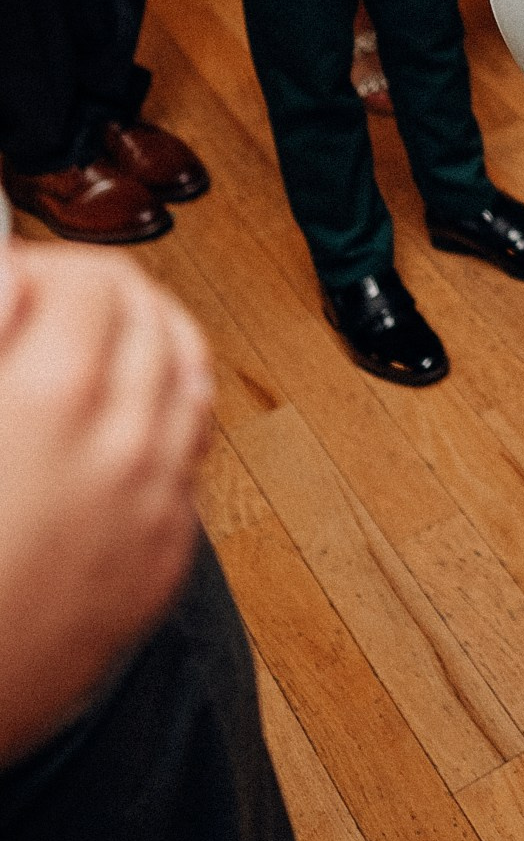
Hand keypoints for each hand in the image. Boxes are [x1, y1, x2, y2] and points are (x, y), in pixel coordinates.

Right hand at [0, 245, 213, 764]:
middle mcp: (127, 445)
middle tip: (37, 315)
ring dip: (139, 356)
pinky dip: (155, 430)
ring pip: (188, 385)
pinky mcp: (161, 568)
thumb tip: (9, 280)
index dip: (43, 271)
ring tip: (78, 363)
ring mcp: (155, 510)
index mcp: (55, 397)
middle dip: (96, 304)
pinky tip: (99, 441)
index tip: (8, 285)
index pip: (97, 281)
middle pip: (155, 321)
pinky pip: (186, 464)